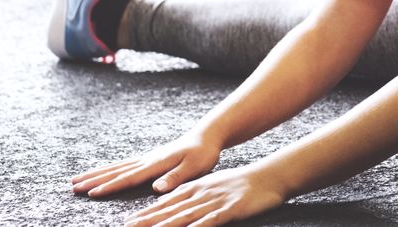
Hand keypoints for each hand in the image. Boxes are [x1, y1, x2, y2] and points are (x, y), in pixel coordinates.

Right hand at [71, 135, 220, 198]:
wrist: (206, 136)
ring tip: (76, 180)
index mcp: (156, 164)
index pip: (129, 177)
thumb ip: (175, 178)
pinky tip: (100, 173)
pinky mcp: (147, 159)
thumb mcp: (194, 167)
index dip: (110, 186)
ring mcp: (145, 158)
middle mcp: (146, 160)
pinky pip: (122, 165)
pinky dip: (107, 170)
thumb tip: (156, 188)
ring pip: (115, 167)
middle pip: (115, 171)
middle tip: (72, 187)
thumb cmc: (202, 154)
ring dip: (95, 174)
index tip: (92, 193)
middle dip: (93, 180)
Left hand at [124, 164, 286, 226]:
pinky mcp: (231, 209)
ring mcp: (215, 201)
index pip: (166, 202)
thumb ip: (189, 194)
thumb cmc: (239, 183)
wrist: (268, 176)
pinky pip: (212, 220)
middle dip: (149, 220)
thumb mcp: (210, 185)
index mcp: (196, 188)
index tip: (129, 221)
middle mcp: (202, 193)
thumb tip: (167, 202)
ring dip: (167, 225)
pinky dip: (199, 226)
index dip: (147, 212)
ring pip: (187, 215)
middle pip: (171, 210)